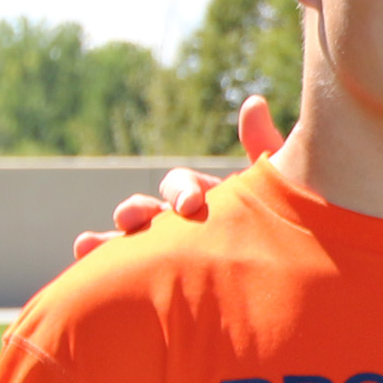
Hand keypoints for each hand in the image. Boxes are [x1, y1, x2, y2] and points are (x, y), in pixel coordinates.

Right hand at [71, 96, 281, 259]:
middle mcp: (185, 224)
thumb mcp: (281, 192)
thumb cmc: (292, 228)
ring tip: (88, 244)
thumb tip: (253, 101)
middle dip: (138, 211)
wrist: (298, 281)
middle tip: (132, 220)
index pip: (184, 186)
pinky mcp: (165, 280)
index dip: (182, 190)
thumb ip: (265, 149)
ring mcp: (173, 252)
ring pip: (135, 241)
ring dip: (110, 239)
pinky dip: (106, 265)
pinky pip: (132, 273)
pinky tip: (84, 261)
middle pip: (151, 210)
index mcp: (210, 200)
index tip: (191, 205)